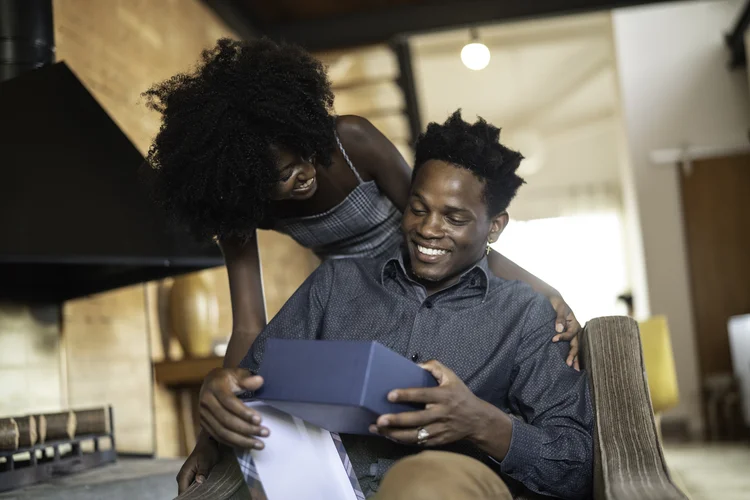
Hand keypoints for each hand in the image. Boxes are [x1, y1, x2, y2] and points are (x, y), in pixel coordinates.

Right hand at [176, 431, 220, 493]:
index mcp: (183, 475)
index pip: (183, 493)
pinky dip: (198, 489)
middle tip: (206, 496)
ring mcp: (186, 478)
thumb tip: (199, 481)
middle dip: (194, 496)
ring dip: (197, 493)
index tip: (201, 498)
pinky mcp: (191, 477)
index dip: (191, 498)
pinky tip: (206, 490)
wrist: (208, 443)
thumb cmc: (207, 451)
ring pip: (189, 491)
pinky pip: (193, 487)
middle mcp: (182, 478)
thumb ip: (203, 472)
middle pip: (186, 493)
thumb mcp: (206, 461)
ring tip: (206, 494)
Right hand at [199, 367, 268, 448]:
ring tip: (259, 444)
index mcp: (214, 387)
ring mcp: (203, 415)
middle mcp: (206, 402)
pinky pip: (219, 437)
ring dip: (242, 440)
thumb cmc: (228, 378)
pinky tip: (247, 445)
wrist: (211, 382)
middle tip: (265, 433)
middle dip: (247, 429)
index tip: (260, 420)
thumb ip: (248, 378)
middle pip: (226, 420)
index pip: (229, 402)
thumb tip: (259, 381)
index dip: (244, 412)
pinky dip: (233, 443)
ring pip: (222, 432)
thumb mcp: (238, 373)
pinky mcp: (204, 425)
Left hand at [369, 360, 492, 446]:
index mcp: (443, 396)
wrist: (477, 420)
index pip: (423, 394)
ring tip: (377, 429)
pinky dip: (402, 440)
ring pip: (415, 435)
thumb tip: (416, 365)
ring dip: (395, 434)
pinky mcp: (437, 440)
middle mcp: (441, 413)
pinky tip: (388, 436)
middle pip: (416, 419)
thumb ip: (435, 367)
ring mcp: (439, 429)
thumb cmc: (460, 395)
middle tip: (379, 420)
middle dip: (397, 420)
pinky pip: (418, 442)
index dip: (406, 395)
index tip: (390, 395)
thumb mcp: (451, 376)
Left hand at [549, 295, 580, 369]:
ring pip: (576, 348)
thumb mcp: (559, 307)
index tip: (553, 339)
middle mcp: (575, 331)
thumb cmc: (557, 303)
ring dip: (575, 359)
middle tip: (569, 364)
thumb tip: (559, 329)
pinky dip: (572, 356)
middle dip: (573, 355)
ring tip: (574, 370)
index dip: (563, 337)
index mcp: (574, 323)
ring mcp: (572, 335)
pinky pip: (571, 348)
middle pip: (576, 344)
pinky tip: (572, 365)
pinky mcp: (568, 338)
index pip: (571, 333)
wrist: (554, 301)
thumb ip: (559, 318)